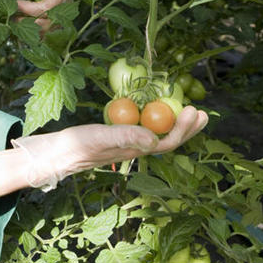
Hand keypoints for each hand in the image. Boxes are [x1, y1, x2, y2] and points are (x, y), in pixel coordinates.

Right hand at [12, 106, 207, 189]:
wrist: (59, 152)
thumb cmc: (78, 145)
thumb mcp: (102, 137)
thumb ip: (127, 136)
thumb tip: (155, 139)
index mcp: (136, 150)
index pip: (167, 141)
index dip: (183, 127)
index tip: (193, 110)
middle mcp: (136, 148)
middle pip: (168, 139)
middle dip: (187, 128)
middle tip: (202, 112)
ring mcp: (129, 143)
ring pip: (160, 134)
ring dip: (176, 123)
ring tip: (189, 112)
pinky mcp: (121, 136)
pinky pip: (146, 128)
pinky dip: (158, 119)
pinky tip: (157, 110)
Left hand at [14, 0, 72, 30]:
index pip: (47, 7)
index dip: (30, 8)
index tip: (16, 3)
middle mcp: (64, 6)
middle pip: (47, 23)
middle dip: (28, 22)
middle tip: (11, 17)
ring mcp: (59, 14)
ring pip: (45, 31)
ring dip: (29, 29)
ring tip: (14, 22)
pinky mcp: (53, 19)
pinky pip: (44, 32)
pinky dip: (31, 32)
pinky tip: (19, 26)